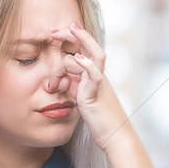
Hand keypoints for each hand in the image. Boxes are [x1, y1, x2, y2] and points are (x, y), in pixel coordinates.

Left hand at [50, 22, 132, 152]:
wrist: (115, 137)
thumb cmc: (99, 119)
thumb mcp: (82, 97)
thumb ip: (74, 85)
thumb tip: (61, 78)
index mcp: (95, 76)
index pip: (85, 50)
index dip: (73, 39)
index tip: (56, 33)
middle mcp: (99, 76)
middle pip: (91, 46)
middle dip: (73, 34)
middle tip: (54, 30)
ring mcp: (100, 84)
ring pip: (95, 56)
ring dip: (80, 44)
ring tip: (65, 34)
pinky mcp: (96, 95)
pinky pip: (95, 76)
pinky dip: (88, 65)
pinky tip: (78, 59)